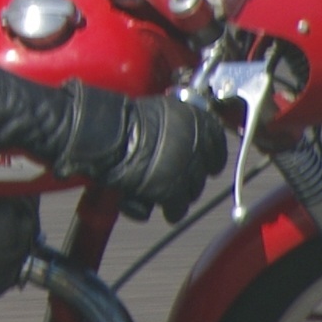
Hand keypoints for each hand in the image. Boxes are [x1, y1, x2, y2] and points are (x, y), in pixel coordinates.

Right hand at [53, 84, 227, 223]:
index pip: (218, 145)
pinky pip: (176, 208)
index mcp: (197, 120)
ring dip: (177, 196)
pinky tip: (147, 203)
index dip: (209, 158)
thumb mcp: (161, 112)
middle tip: (170, 180)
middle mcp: (196, 144)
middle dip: (187, 179)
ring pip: (191, 193)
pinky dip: (164, 209)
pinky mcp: (170, 190)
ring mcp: (185, 169)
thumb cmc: (122, 121)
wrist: (103, 135)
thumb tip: (187, 138)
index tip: (204, 164)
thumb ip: (180, 125)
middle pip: (202, 173)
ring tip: (157, 195)